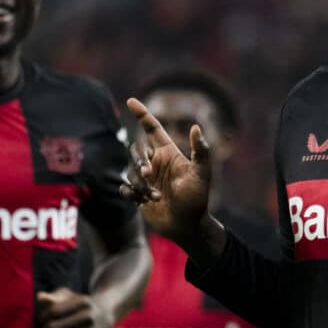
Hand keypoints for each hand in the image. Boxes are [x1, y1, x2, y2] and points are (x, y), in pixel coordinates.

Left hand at [36, 287, 111, 327]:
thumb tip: (40, 296)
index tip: (43, 317)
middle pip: (54, 327)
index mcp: (82, 301)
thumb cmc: (79, 303)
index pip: (54, 311)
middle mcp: (88, 316)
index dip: (43, 316)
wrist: (104, 313)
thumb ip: (53, 296)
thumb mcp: (69, 296)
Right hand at [119, 98, 211, 245]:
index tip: (130, 100)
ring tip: (157, 198)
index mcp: (168, 153)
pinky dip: (131, 193)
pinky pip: (125, 187)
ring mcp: (146, 178)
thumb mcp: (202, 174)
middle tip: (150, 175)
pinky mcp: (138, 193)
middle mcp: (155, 163)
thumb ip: (201, 152)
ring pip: (130, 171)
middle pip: (136, 150)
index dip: (142, 114)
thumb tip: (196, 127)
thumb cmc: (197, 200)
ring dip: (140, 184)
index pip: (152, 128)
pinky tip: (141, 201)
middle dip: (140, 161)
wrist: (187, 226)